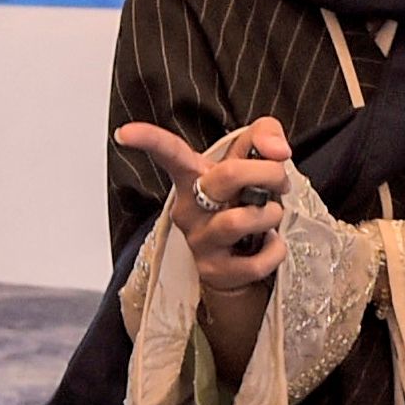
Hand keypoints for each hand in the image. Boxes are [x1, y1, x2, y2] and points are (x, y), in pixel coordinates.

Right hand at [116, 117, 294, 292]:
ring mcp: (198, 241)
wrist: (240, 260)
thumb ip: (264, 137)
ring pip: (240, 220)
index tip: (126, 132)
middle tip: (279, 182)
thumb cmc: (242, 203)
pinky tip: (268, 245)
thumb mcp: (253, 162)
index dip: (149, 139)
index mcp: (193, 177)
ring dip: (271, 214)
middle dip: (267, 173)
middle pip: (227, 176)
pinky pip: (256, 260)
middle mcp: (189, 208)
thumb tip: (278, 150)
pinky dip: (276, 250)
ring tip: (269, 217)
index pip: (170, 153)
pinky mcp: (213, 272)